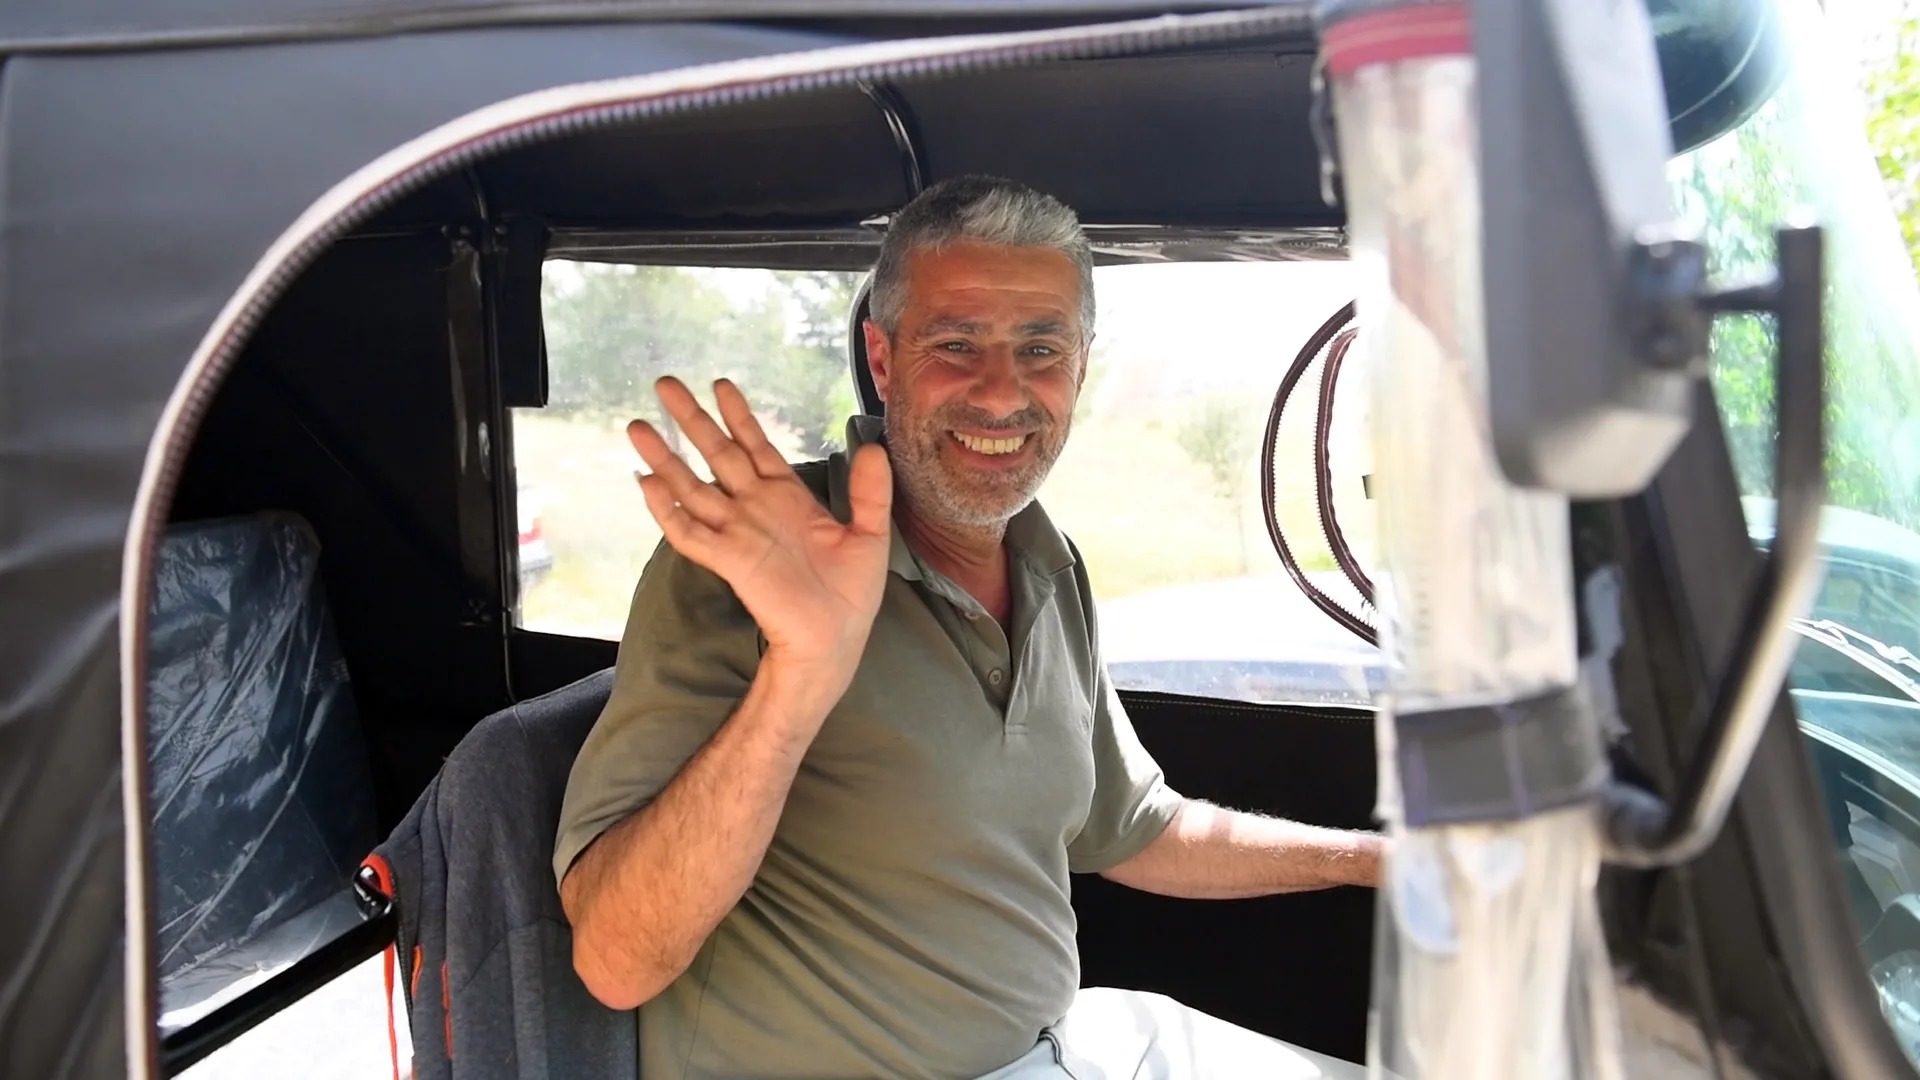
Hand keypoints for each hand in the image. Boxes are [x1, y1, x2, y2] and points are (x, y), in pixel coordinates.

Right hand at [629, 377, 892, 681]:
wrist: (836, 639)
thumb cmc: (851, 593)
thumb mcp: (870, 534)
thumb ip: (870, 491)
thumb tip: (871, 447)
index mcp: (788, 497)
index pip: (756, 446)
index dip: (738, 416)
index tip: (721, 384)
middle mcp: (756, 509)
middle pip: (717, 454)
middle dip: (692, 420)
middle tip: (666, 384)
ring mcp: (738, 533)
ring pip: (693, 487)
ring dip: (665, 458)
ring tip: (638, 427)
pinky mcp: (729, 560)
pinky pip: (690, 532)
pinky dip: (667, 510)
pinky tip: (647, 484)